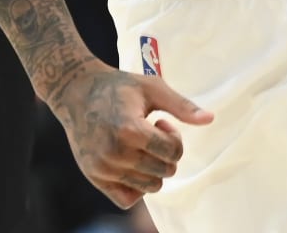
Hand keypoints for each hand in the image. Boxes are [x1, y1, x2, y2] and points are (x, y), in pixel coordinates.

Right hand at [47, 60, 212, 208]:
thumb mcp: (151, 88)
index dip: (174, 137)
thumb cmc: (118, 86)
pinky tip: (130, 162)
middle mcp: (115, 153)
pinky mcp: (93, 176)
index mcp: (130, 129)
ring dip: (152, 169)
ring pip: (149, 187)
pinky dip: (135, 187)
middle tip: (150, 133)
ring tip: (139, 145)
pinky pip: (127, 199)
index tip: (161, 122)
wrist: (75, 91)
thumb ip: (182, 106)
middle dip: (166, 154)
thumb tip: (211, 119)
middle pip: (164, 171)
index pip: (173, 152)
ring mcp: (102, 168)